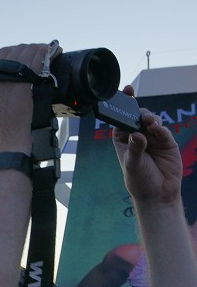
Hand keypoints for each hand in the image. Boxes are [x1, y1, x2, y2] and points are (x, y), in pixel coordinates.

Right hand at [0, 42, 61, 151]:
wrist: (9, 141)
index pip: (1, 55)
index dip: (16, 51)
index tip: (25, 53)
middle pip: (16, 51)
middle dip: (29, 49)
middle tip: (40, 52)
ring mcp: (10, 79)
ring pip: (27, 53)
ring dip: (40, 49)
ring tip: (50, 50)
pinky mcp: (24, 84)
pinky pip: (36, 62)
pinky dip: (46, 54)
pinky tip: (54, 51)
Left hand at [113, 86, 182, 204]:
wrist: (159, 194)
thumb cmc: (140, 181)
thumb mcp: (133, 165)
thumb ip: (135, 149)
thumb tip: (136, 134)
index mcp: (123, 138)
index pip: (121, 118)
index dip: (123, 104)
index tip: (127, 91)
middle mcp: (137, 135)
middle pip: (137, 116)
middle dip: (139, 112)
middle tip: (141, 116)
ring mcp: (152, 137)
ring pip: (151, 120)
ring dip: (150, 119)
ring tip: (149, 123)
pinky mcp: (166, 142)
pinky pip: (163, 130)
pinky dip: (160, 128)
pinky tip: (157, 129)